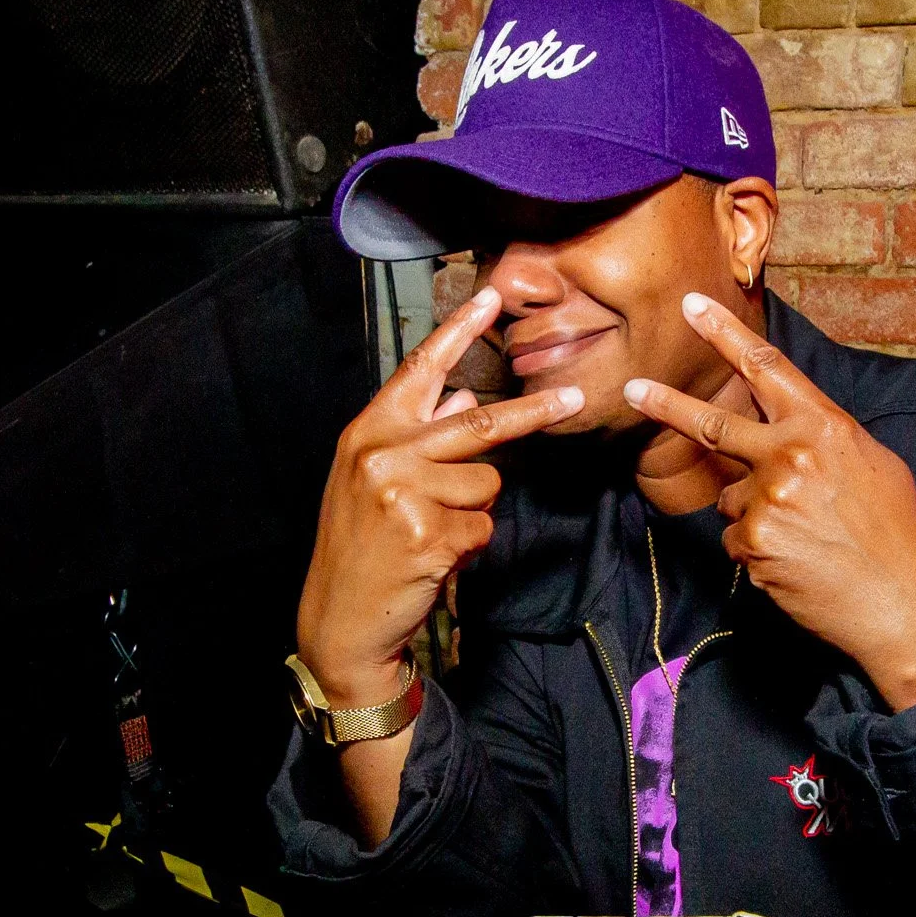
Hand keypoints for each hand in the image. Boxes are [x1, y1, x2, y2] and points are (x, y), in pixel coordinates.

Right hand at [297, 286, 581, 705]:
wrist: (339, 619)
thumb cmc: (364, 548)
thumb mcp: (377, 482)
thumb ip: (419, 438)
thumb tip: (467, 396)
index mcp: (368, 432)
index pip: (420, 369)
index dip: (458, 332)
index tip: (493, 297)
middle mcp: (382, 453)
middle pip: (478, 424)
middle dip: (534, 414)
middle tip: (576, 399)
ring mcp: (402, 492)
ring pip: (487, 484)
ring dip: (474, 512)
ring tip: (432, 534)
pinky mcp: (426, 533)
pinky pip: (482, 528)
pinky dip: (469, 548)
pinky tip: (432, 560)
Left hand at [624, 294, 915, 711]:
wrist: (900, 602)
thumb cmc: (894, 533)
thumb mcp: (873, 465)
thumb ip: (824, 439)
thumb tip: (792, 430)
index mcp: (823, 427)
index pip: (765, 368)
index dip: (723, 334)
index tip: (691, 308)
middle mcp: (790, 455)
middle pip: (712, 423)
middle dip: (666, 405)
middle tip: (632, 389)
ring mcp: (767, 500)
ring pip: (732, 496)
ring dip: (754, 512)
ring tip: (802, 535)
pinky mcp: (752, 543)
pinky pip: (735, 539)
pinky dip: (756, 550)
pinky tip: (793, 561)